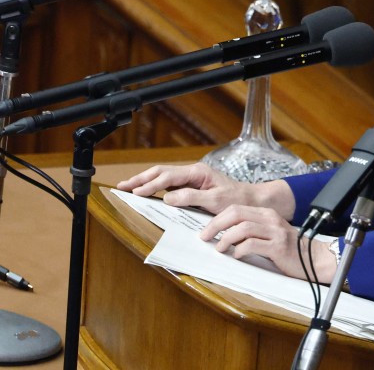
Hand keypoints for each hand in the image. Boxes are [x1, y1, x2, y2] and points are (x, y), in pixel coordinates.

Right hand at [115, 162, 294, 218]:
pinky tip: (147, 192)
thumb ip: (191, 197)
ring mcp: (192, 179)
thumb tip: (168, 197)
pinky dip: (155, 187)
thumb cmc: (237, 200)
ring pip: (163, 177)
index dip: (150, 185)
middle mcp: (193, 173)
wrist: (252, 201)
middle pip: (161, 173)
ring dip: (145, 182)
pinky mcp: (193, 187)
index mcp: (197, 173)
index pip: (167, 177)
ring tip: (128, 187)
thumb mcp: (216, 200)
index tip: (136, 192)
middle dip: (141, 179)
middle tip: (122, 185)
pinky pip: (170, 184)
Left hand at [202, 204, 338, 282]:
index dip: (217, 218)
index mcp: (266, 213)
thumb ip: (252, 232)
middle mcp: (270, 219)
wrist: (314, 259)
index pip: (236, 209)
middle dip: (216, 225)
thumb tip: (226, 237)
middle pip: (236, 214)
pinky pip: (253, 244)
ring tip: (220, 248)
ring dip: (226, 238)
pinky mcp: (278, 246)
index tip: (206, 230)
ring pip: (243, 228)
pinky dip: (240, 250)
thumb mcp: (270, 234)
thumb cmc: (290, 250)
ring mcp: (275, 232)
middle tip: (205, 237)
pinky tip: (237, 256)